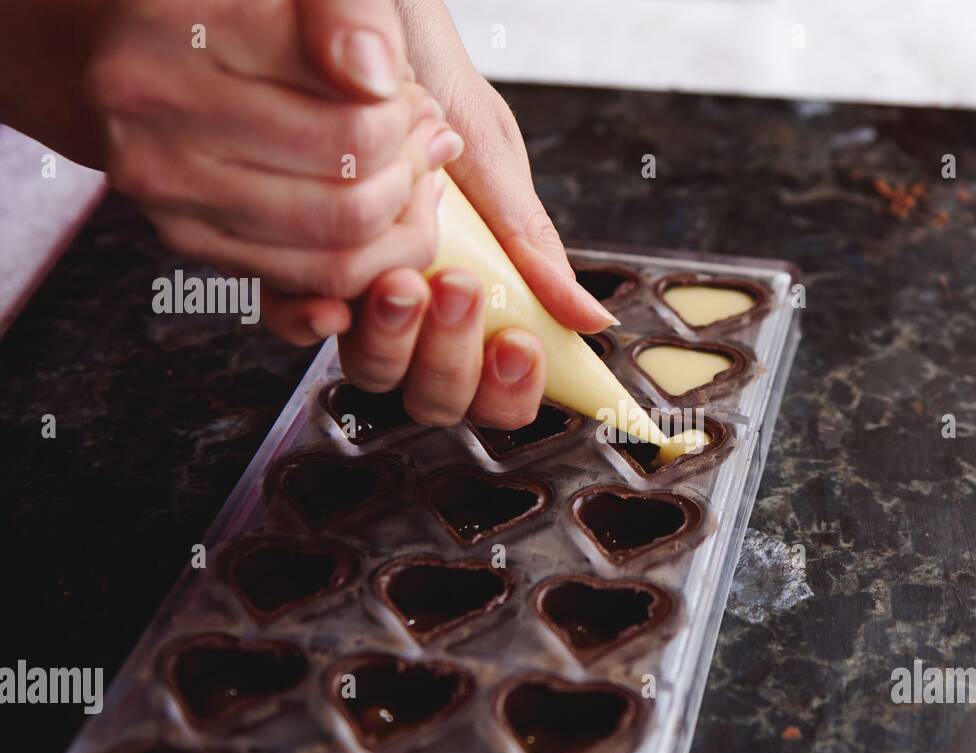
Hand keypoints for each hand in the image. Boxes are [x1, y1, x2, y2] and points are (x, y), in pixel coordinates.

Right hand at [87, 0, 459, 300]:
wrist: (134, 42)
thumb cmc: (231, 4)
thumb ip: (345, 8)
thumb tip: (378, 79)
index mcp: (182, 31)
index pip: (356, 117)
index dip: (405, 113)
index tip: (408, 92)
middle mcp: (158, 116)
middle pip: (352, 188)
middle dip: (409, 165)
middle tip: (419, 133)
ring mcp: (168, 188)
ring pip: (340, 249)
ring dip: (401, 217)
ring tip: (409, 169)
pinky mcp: (188, 238)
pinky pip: (310, 281)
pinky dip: (371, 259)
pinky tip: (385, 214)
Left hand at [265, 0, 615, 431]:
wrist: (366, 21)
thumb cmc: (429, 80)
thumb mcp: (494, 160)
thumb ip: (532, 246)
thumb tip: (589, 320)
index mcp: (478, 289)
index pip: (497, 387)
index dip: (511, 390)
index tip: (521, 344)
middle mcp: (419, 303)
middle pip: (436, 396)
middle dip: (453, 359)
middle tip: (462, 288)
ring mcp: (356, 290)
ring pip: (373, 374)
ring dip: (394, 340)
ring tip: (407, 276)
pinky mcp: (289, 265)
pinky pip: (297, 325)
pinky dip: (314, 320)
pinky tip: (337, 292)